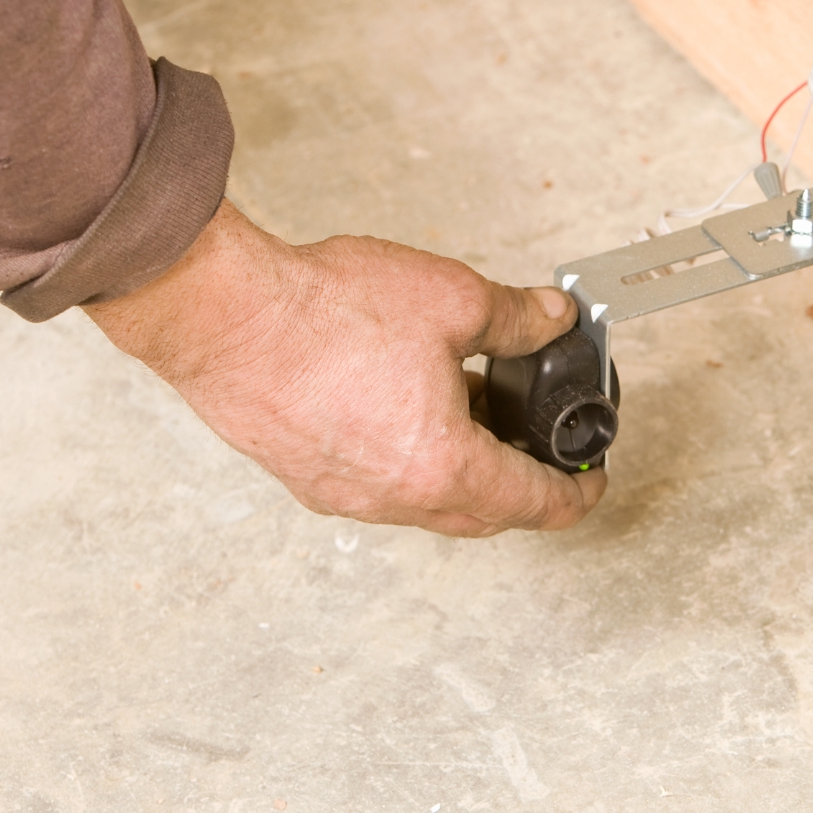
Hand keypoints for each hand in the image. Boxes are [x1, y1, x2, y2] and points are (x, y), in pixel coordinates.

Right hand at [85, 200, 605, 535]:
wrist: (222, 315)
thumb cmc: (322, 314)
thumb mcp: (452, 298)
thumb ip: (516, 318)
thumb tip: (550, 319)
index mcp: (443, 467)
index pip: (535, 504)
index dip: (577, 493)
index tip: (591, 481)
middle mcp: (394, 497)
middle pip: (483, 514)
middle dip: (521, 484)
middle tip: (540, 445)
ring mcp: (345, 495)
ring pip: (427, 501)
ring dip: (461, 467)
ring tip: (472, 406)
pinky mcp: (305, 477)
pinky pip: (379, 485)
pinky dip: (410, 458)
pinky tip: (407, 405)